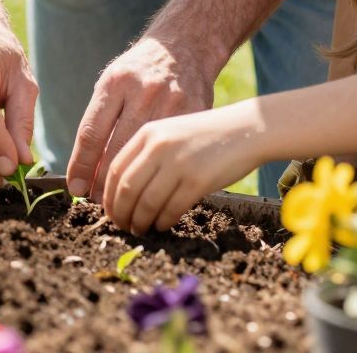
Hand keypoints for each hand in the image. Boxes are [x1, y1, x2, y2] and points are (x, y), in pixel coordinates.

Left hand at [68, 35, 214, 199]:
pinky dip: (159, 175)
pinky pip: (172, 153)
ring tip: (121, 203)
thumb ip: (100, 118)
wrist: (187, 45)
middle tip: (98, 203)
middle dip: (103, 183)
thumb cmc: (142, 70)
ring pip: (144, 158)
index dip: (81, 166)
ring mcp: (171, 103)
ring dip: (129, 186)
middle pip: (115, 150)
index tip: (76, 189)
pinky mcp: (194, 113)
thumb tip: (84, 169)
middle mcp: (142, 92)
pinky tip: (151, 188)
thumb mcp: (115, 80)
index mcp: (116, 82)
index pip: (91, 133)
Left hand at [100, 104, 258, 233]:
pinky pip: (171, 210)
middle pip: (126, 189)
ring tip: (142, 229)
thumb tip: (125, 190)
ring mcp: (178, 163)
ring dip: (140, 222)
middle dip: (120, 213)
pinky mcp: (197, 180)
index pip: (115, 169)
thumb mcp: (172, 133)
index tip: (111, 211)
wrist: (248, 128)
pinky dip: (163, 222)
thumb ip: (148, 153)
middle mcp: (159, 146)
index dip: (109, 195)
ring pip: (146, 203)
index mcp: (148, 133)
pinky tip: (164, 224)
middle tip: (123, 226)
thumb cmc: (208, 135)